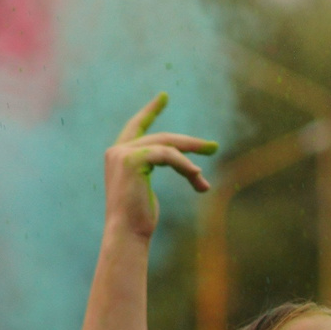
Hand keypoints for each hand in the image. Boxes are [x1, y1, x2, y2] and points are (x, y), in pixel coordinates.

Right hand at [102, 93, 216, 238]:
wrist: (127, 233)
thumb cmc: (139, 219)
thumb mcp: (149, 191)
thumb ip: (158, 172)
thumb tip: (193, 171)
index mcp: (118, 156)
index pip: (137, 126)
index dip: (151, 111)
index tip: (164, 96)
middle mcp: (117, 151)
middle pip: (161, 137)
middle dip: (190, 143)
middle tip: (214, 147)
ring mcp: (122, 154)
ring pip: (167, 146)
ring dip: (190, 161)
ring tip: (202, 181)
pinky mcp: (132, 160)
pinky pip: (167, 155)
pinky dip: (184, 166)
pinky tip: (197, 178)